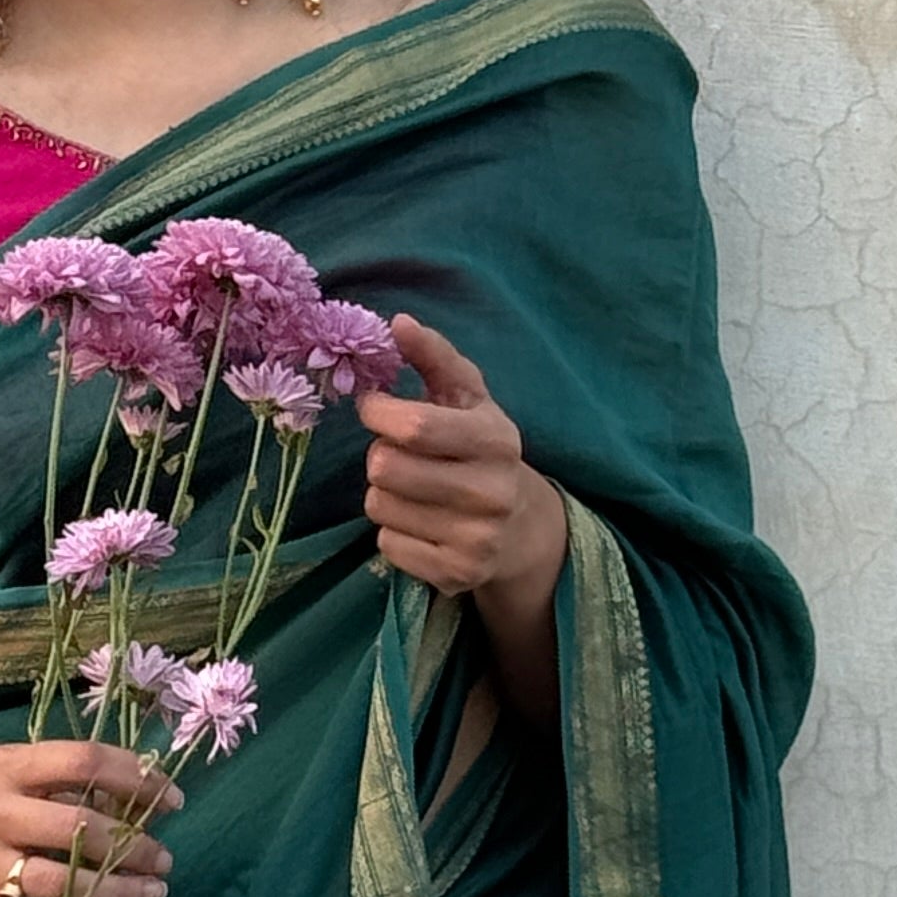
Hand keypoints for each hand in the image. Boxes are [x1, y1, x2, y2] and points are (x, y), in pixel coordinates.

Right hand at [0, 738, 182, 896]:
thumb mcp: (2, 774)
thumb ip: (56, 780)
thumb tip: (135, 793)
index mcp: (4, 767)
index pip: (81, 761)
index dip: (134, 779)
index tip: (171, 801)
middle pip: (74, 825)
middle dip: (131, 844)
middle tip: (164, 860)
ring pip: (54, 879)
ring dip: (112, 890)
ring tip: (151, 894)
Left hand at [359, 315, 569, 637]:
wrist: (521, 528)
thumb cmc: (480, 448)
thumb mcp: (467, 397)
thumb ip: (434, 355)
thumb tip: (398, 322)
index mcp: (496, 439)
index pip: (415, 425)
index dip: (379, 412)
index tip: (375, 406)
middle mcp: (492, 492)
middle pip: (387, 468)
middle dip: (380, 455)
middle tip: (399, 455)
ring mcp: (476, 539)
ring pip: (380, 506)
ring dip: (384, 494)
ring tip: (413, 489)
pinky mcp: (457, 575)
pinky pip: (387, 545)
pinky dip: (393, 531)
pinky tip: (421, 522)